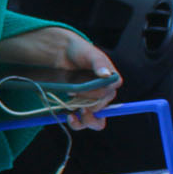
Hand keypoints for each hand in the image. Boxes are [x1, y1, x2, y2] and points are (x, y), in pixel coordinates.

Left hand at [0, 26, 120, 129]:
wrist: (62, 54)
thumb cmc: (79, 51)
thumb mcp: (90, 53)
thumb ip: (99, 63)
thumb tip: (106, 74)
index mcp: (110, 79)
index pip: (110, 92)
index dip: (99, 95)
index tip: (84, 91)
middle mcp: (103, 92)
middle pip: (103, 108)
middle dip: (90, 108)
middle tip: (79, 104)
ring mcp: (92, 101)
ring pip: (96, 120)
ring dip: (86, 120)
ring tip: (73, 115)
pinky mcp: (80, 106)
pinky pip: (83, 121)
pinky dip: (77, 123)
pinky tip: (70, 117)